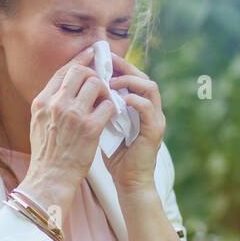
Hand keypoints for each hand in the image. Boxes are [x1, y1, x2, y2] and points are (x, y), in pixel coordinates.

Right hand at [19, 46, 116, 212]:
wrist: (50, 177)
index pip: (63, 71)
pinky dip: (113, 108)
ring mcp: (74, 115)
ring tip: (106, 102)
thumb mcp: (38, 122)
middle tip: (102, 83)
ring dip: (106, 91)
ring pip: (97, 85)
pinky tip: (112, 115)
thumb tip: (62, 87)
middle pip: (81, 72)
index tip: (91, 54)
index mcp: (43, 101)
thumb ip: (49, 103)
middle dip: (95, 74)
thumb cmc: (46, 153)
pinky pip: (109, 105)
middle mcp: (57, 104)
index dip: (79, 59)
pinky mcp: (90, 128)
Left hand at [99, 51, 164, 194]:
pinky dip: (133, 100)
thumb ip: (102, 110)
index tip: (101, 58)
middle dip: (125, 66)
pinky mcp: (154, 130)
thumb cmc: (117, 157)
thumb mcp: (106, 127)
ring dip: (129, 81)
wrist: (129, 182)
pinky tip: (118, 100)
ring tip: (110, 82)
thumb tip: (84, 92)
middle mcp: (151, 109)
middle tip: (106, 60)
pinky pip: (147, 107)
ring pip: (150, 87)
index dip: (119, 65)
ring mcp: (155, 119)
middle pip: (143, 76)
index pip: (133, 77)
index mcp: (140, 107)